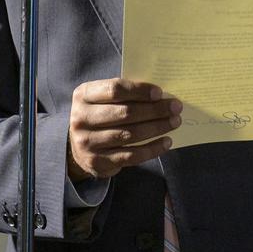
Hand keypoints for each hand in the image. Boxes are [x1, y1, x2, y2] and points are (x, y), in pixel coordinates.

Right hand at [67, 78, 182, 180]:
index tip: (160, 93)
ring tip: (174, 122)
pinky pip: (131, 155)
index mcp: (84, 95)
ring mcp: (88, 142)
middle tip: (175, 107)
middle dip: (154, 110)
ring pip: (130, 134)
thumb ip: (124, 93)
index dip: (140, 91)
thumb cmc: (99, 114)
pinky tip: (166, 142)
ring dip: (157, 127)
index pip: (115, 90)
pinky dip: (152, 149)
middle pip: (125, 113)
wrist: (77, 145)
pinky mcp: (98, 162)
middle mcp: (82, 119)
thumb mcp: (102, 98)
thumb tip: (159, 94)